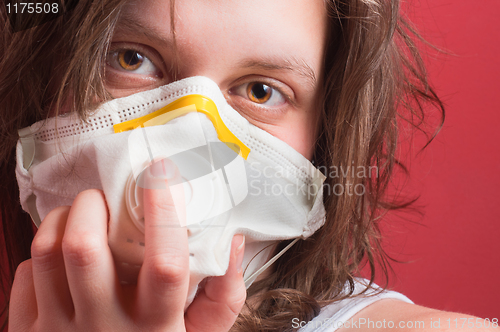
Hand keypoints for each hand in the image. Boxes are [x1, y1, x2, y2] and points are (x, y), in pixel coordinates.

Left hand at [9, 163, 245, 330]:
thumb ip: (224, 295)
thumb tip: (234, 241)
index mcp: (156, 327)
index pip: (165, 263)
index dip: (164, 211)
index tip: (163, 172)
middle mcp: (104, 328)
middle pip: (84, 249)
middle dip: (93, 205)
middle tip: (105, 198)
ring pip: (46, 252)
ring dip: (62, 219)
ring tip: (80, 216)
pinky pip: (25, 274)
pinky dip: (43, 251)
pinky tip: (63, 257)